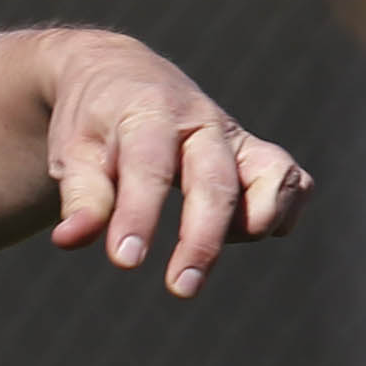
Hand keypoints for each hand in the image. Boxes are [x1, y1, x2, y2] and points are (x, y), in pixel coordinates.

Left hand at [44, 31, 309, 296]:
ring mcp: (236, 137)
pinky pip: (295, 183)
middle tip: (181, 288)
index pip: (150, 168)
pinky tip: (235, 231)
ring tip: (203, 248)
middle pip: (216, 183)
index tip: (125, 261)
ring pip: (273, 177)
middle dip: (202, 240)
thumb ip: (80, 196)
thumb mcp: (74, 150)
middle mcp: (202, 122)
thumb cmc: (94, 122)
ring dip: (253, 224)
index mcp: (149, 113)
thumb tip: (70, 241)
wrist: (122, 76)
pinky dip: (278, 215)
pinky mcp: (258, 153)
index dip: (139, 215)